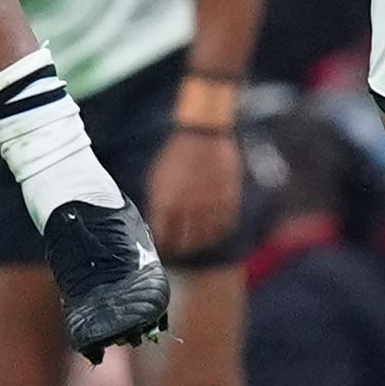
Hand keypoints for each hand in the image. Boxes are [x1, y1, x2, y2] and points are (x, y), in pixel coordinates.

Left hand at [147, 122, 243, 260]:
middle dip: (180, 249)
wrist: (203, 133)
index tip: (164, 249)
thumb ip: (157, 205)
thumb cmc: (175, 154)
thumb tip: (157, 227)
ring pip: (206, 239)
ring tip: (195, 245)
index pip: (164, 238)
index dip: (164, 247)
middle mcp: (188, 209)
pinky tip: (212, 233)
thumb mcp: (157, 179)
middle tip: (179, 251)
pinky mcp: (228, 201)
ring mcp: (209, 206)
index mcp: (166, 204)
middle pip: (185, 243)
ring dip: (200, 244)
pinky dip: (217, 234)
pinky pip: (224, 227)